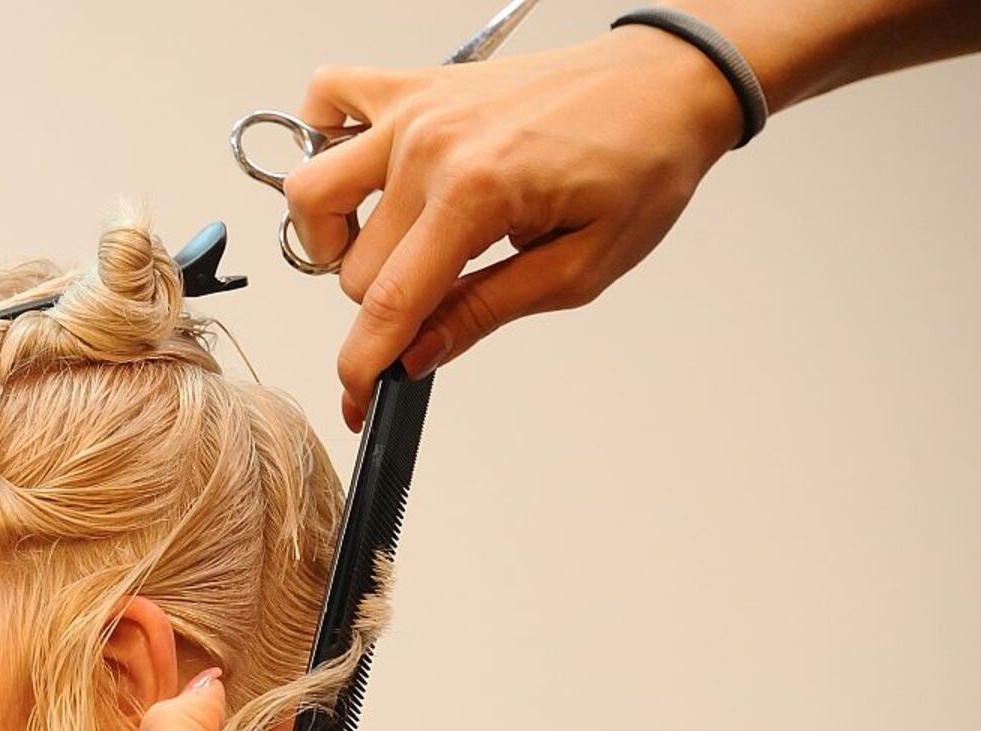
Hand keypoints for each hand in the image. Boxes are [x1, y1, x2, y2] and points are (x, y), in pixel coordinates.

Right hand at [282, 26, 745, 427]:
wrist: (667, 84)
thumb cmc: (642, 162)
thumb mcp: (580, 267)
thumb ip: (486, 311)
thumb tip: (419, 355)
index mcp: (477, 192)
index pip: (390, 302)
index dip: (364, 364)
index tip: (355, 396)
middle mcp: (432, 145)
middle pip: (354, 267)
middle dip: (384, 304)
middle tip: (435, 302)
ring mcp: (415, 109)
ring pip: (314, 193)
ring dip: (331, 237)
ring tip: (381, 250)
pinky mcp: (414, 84)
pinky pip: (324, 99)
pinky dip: (321, 137)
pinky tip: (360, 172)